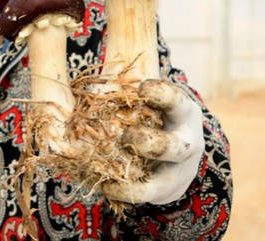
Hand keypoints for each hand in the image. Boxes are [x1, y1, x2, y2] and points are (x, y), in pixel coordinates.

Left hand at [104, 79, 204, 204]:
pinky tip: (107, 187)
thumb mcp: (143, 99)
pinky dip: (126, 192)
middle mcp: (188, 141)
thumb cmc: (149, 114)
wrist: (172, 149)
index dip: (161, 95)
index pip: (176, 100)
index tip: (142, 89)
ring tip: (112, 175)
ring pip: (165, 179)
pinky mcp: (169, 190)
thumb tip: (76, 67)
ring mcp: (181, 170)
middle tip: (128, 137)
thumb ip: (121, 89)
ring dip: (136, 177)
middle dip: (150, 143)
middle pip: (176, 146)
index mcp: (182, 111)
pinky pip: (149, 196)